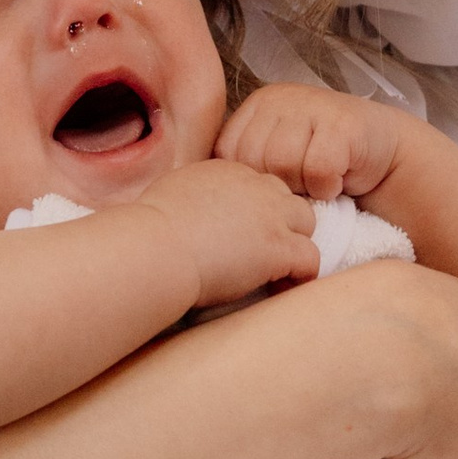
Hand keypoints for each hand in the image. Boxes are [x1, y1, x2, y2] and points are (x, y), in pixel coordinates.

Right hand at [131, 160, 318, 311]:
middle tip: (261, 253)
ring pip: (307, 223)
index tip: (241, 235)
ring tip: (275, 271)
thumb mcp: (169, 195)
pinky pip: (310, 259)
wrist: (154, 249)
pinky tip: (279, 288)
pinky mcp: (279, 247)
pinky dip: (300, 276)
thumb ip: (190, 197)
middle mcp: (254, 186)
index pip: (258, 185)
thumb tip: (184, 212)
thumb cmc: (147, 231)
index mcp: (227, 170)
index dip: (255, 212)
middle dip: (281, 223)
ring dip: (294, 245)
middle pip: (287, 198)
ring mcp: (270, 216)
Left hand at [217, 82, 400, 205]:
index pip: (226, 153)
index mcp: (256, 106)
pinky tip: (338, 179)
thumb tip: (211, 198)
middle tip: (302, 180)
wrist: (383, 157)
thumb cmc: (322, 165)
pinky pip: (318, 170)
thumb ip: (245, 167)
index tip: (274, 182)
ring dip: (304, 186)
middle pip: (253, 160)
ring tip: (319, 179)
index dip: (250, 179)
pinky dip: (328, 187)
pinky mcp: (343, 122)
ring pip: (283, 165)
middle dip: (277, 184)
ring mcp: (311, 105)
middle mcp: (279, 98)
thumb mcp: (274, 159)